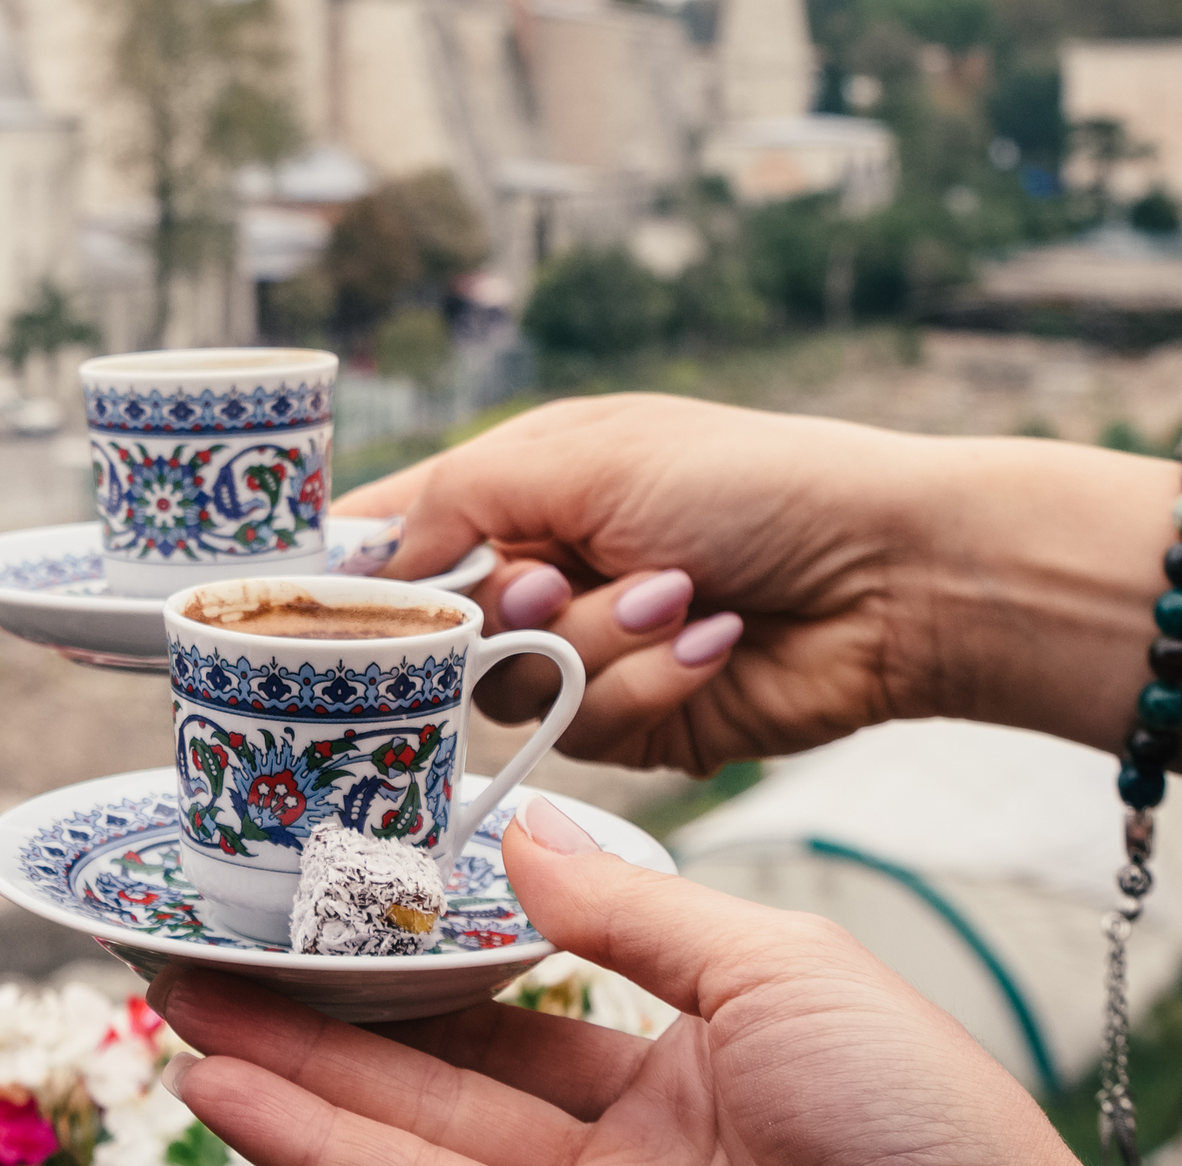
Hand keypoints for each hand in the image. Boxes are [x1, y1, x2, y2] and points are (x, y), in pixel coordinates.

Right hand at [153, 797, 1067, 1165]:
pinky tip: (233, 1097)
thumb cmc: (929, 1126)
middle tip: (203, 957)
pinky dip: (315, 1147)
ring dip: (285, 1086)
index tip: (325, 904)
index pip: (524, 1004)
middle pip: (436, 1078)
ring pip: (400, 1141)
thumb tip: (517, 830)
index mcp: (696, 1067)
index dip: (419, 960)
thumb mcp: (784, 972)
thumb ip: (632, 914)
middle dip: (317, 1022)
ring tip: (178, 1019)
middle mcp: (627, 1148)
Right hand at [338, 393, 1181, 817]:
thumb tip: (371, 559)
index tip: (293, 601)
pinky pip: (587, 728)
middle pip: (433, 627)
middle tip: (554, 583)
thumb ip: (457, 497)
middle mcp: (537, 568)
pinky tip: (714, 640)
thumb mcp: (584, 454)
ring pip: (510, 687)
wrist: (889, 575)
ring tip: (682, 595)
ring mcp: (582, 650)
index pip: (390, 528)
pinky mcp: (635, 721)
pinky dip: (650, 682)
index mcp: (518, 484)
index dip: (342, 567)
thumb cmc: (747, 482)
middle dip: (502, 606)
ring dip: (599, 641)